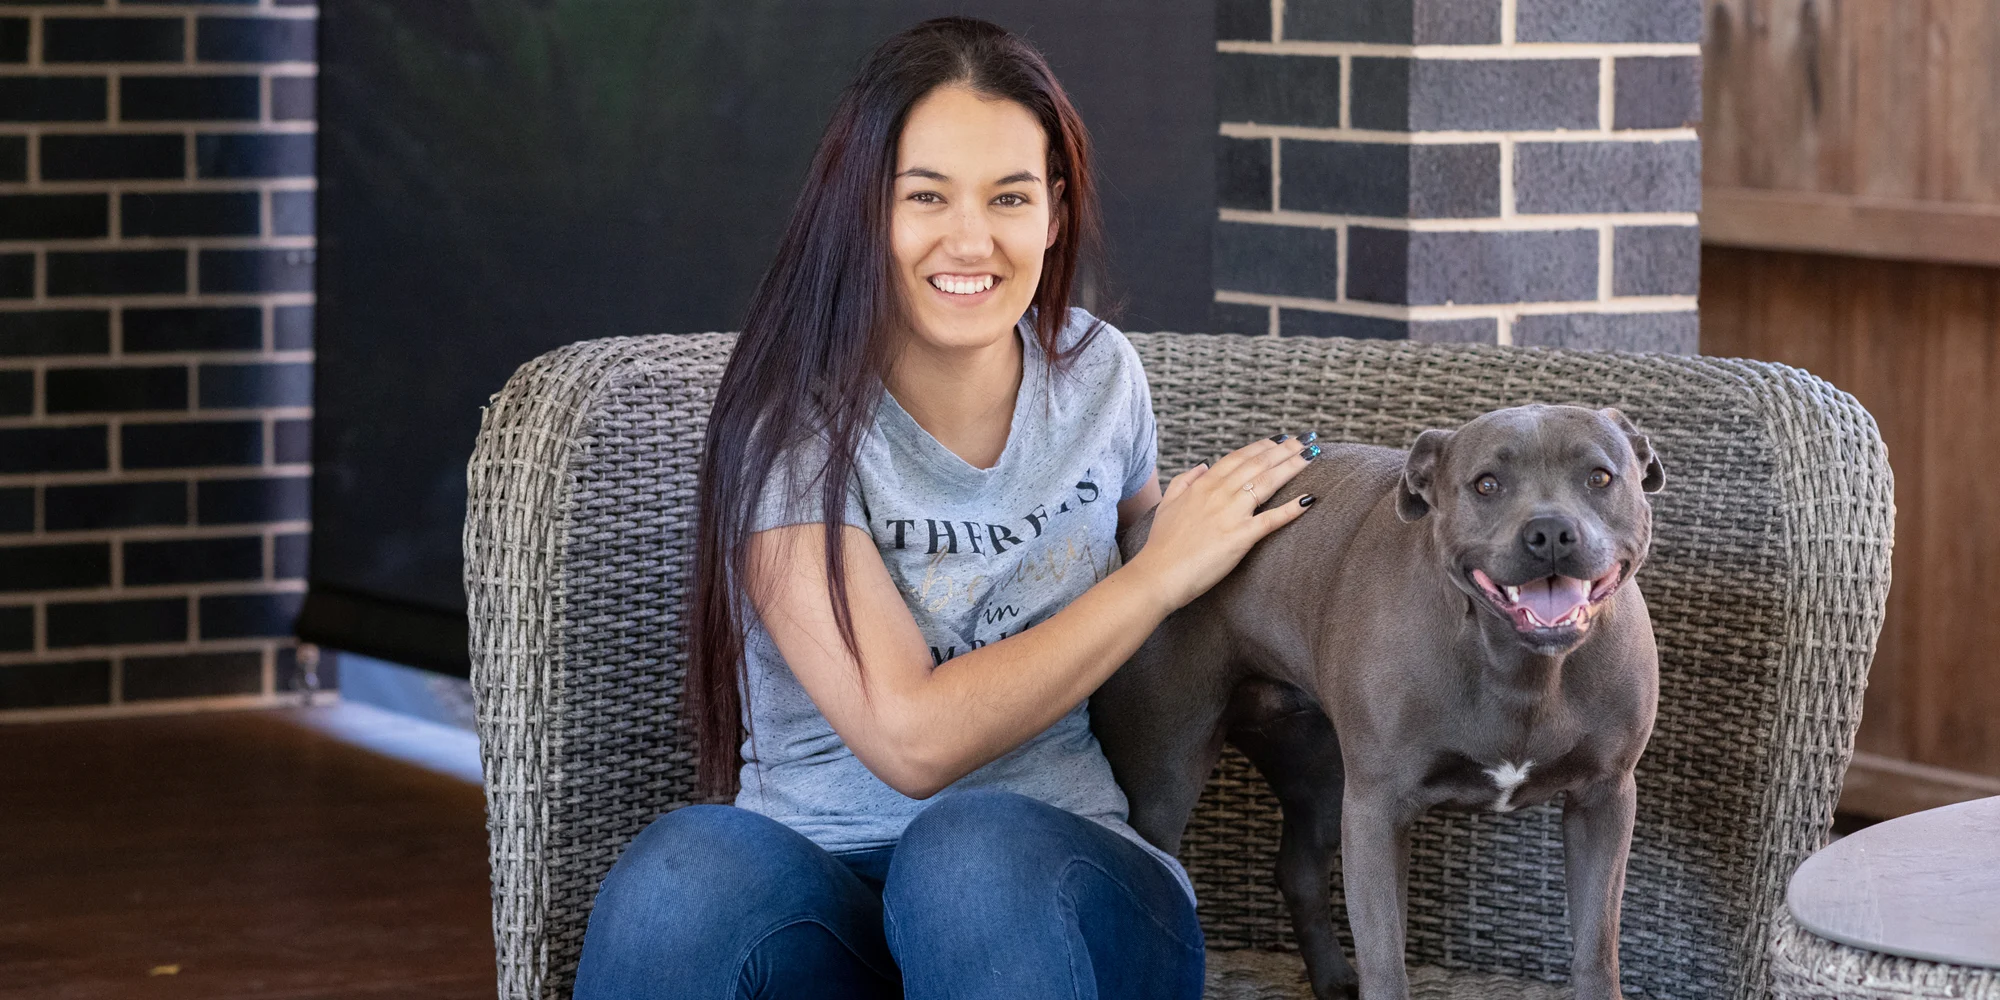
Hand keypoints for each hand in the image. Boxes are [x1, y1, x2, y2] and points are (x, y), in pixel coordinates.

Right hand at [1125, 433, 1319, 611]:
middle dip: (1285, 449)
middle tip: (1307, 440)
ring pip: (1268, 482)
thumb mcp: (1167, 503)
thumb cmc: (1161, 544)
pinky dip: (1291, 509)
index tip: (1280, 439)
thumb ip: (1184, 480)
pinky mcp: (1240, 537)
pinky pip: (1271, 519)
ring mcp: (1231, 513)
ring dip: (1292, 466)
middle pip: (1258, 464)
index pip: (1238, 457)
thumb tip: (1203, 465)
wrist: (1157, 574)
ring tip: (1312, 455)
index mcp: (1203, 485)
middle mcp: (1219, 493)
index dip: (1262, 446)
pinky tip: (1309, 499)